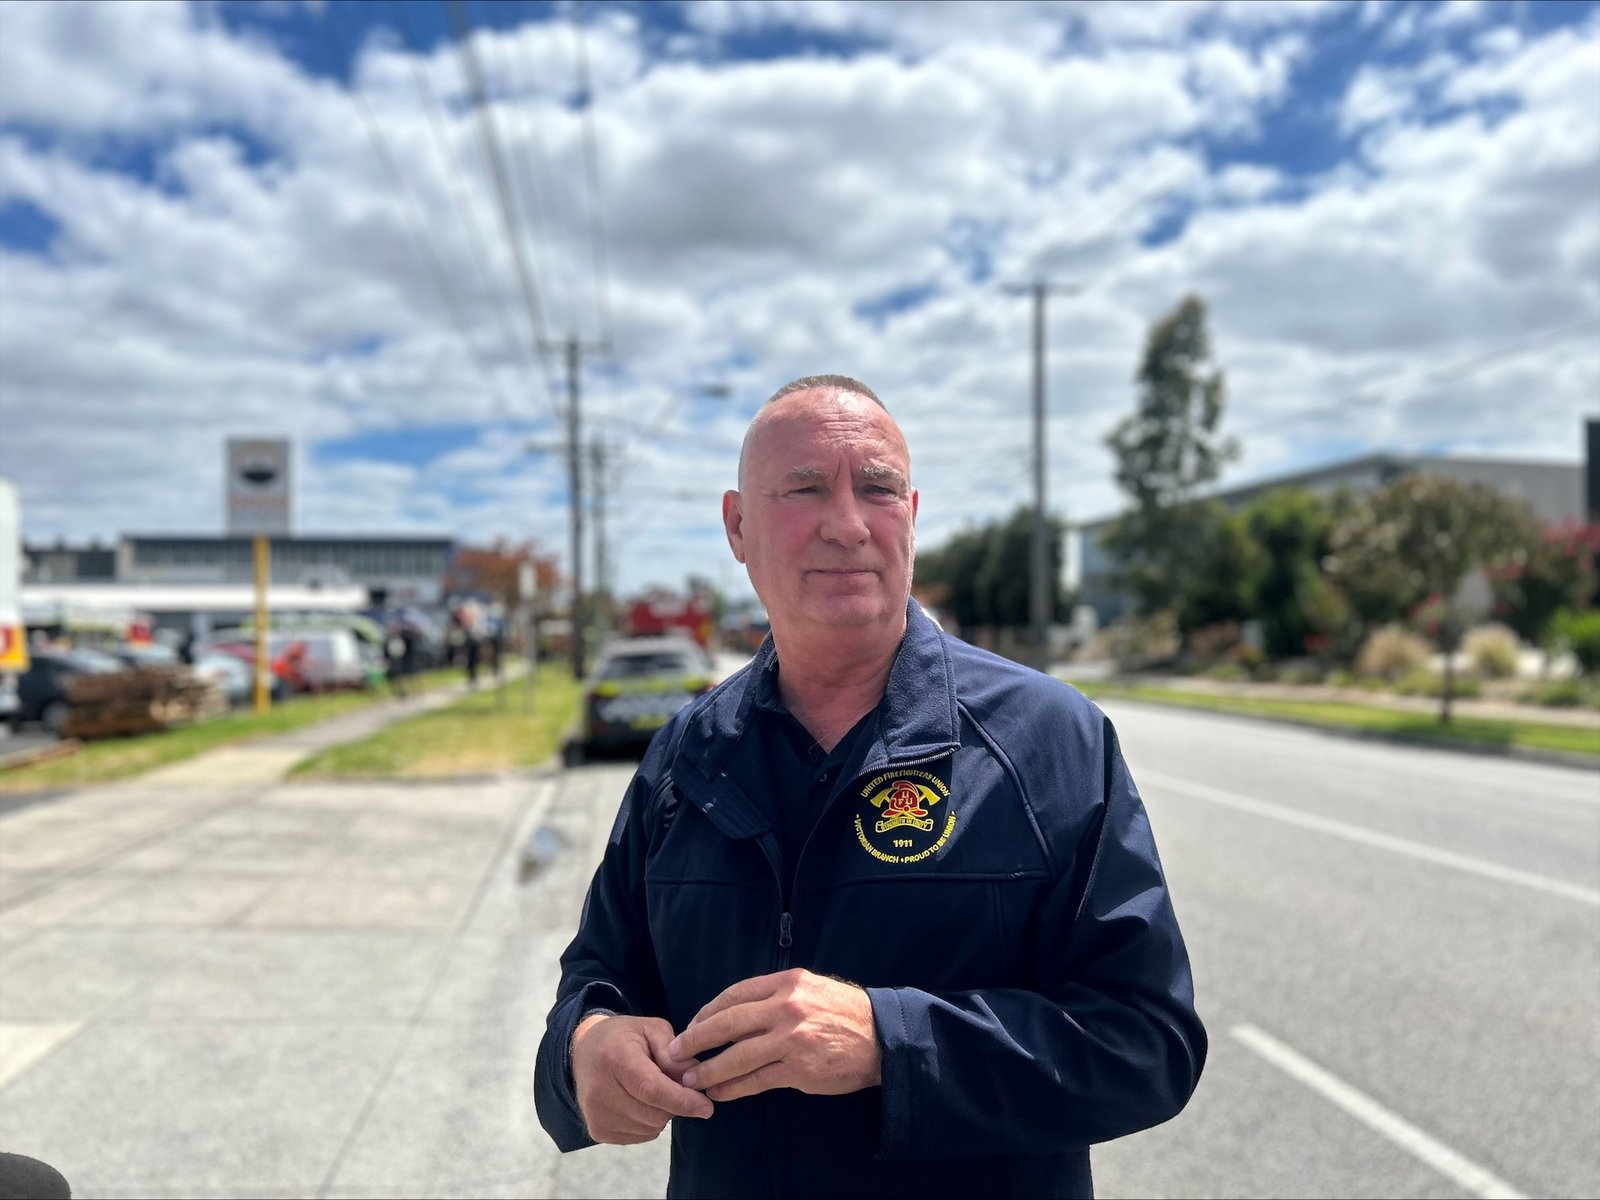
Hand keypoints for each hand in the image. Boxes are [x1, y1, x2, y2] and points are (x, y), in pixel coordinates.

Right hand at [572, 1013, 713, 1143]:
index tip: (706, 1107)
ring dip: (662, 1113)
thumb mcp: (652, 1030)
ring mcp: (595, 1115)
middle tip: (673, 1084)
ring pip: (650, 1127)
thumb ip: (674, 1053)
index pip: (651, 1088)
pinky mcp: (597, 1131)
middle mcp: (600, 1090)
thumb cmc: (624, 1037)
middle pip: (653, 1113)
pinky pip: (640, 1136)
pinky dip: (649, 1123)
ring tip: (652, 1089)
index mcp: (614, 1058)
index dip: (681, 1100)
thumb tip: (694, 1079)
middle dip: (674, 1103)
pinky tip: (640, 1102)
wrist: (585, 1051)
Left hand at [666, 968, 881, 1102]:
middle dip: (695, 1039)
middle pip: (727, 1023)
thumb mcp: (811, 987)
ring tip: (690, 1078)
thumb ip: (777, 993)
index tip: (691, 1025)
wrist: (882, 1038)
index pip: (734, 994)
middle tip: (676, 1051)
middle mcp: (786, 1007)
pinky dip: (732, 1088)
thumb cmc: (845, 1012)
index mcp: (787, 982)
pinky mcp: (798, 1069)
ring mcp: (791, 1039)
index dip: (707, 1012)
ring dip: (708, 1069)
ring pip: (736, 1056)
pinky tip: (718, 1093)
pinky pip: (755, 1080)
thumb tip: (737, 1009)